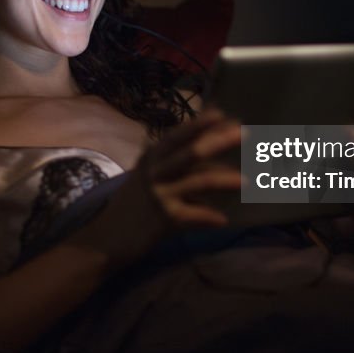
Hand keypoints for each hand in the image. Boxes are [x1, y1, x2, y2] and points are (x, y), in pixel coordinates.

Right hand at [72, 108, 243, 267]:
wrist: (107, 238)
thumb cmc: (132, 205)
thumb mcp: (148, 178)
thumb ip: (173, 166)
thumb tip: (211, 159)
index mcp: (152, 157)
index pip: (178, 136)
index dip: (200, 124)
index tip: (223, 114)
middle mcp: (155, 171)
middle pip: (192, 152)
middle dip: (219, 140)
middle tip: (245, 132)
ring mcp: (161, 194)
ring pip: (200, 181)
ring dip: (225, 179)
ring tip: (246, 181)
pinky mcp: (165, 218)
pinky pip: (195, 214)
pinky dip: (210, 217)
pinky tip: (222, 220)